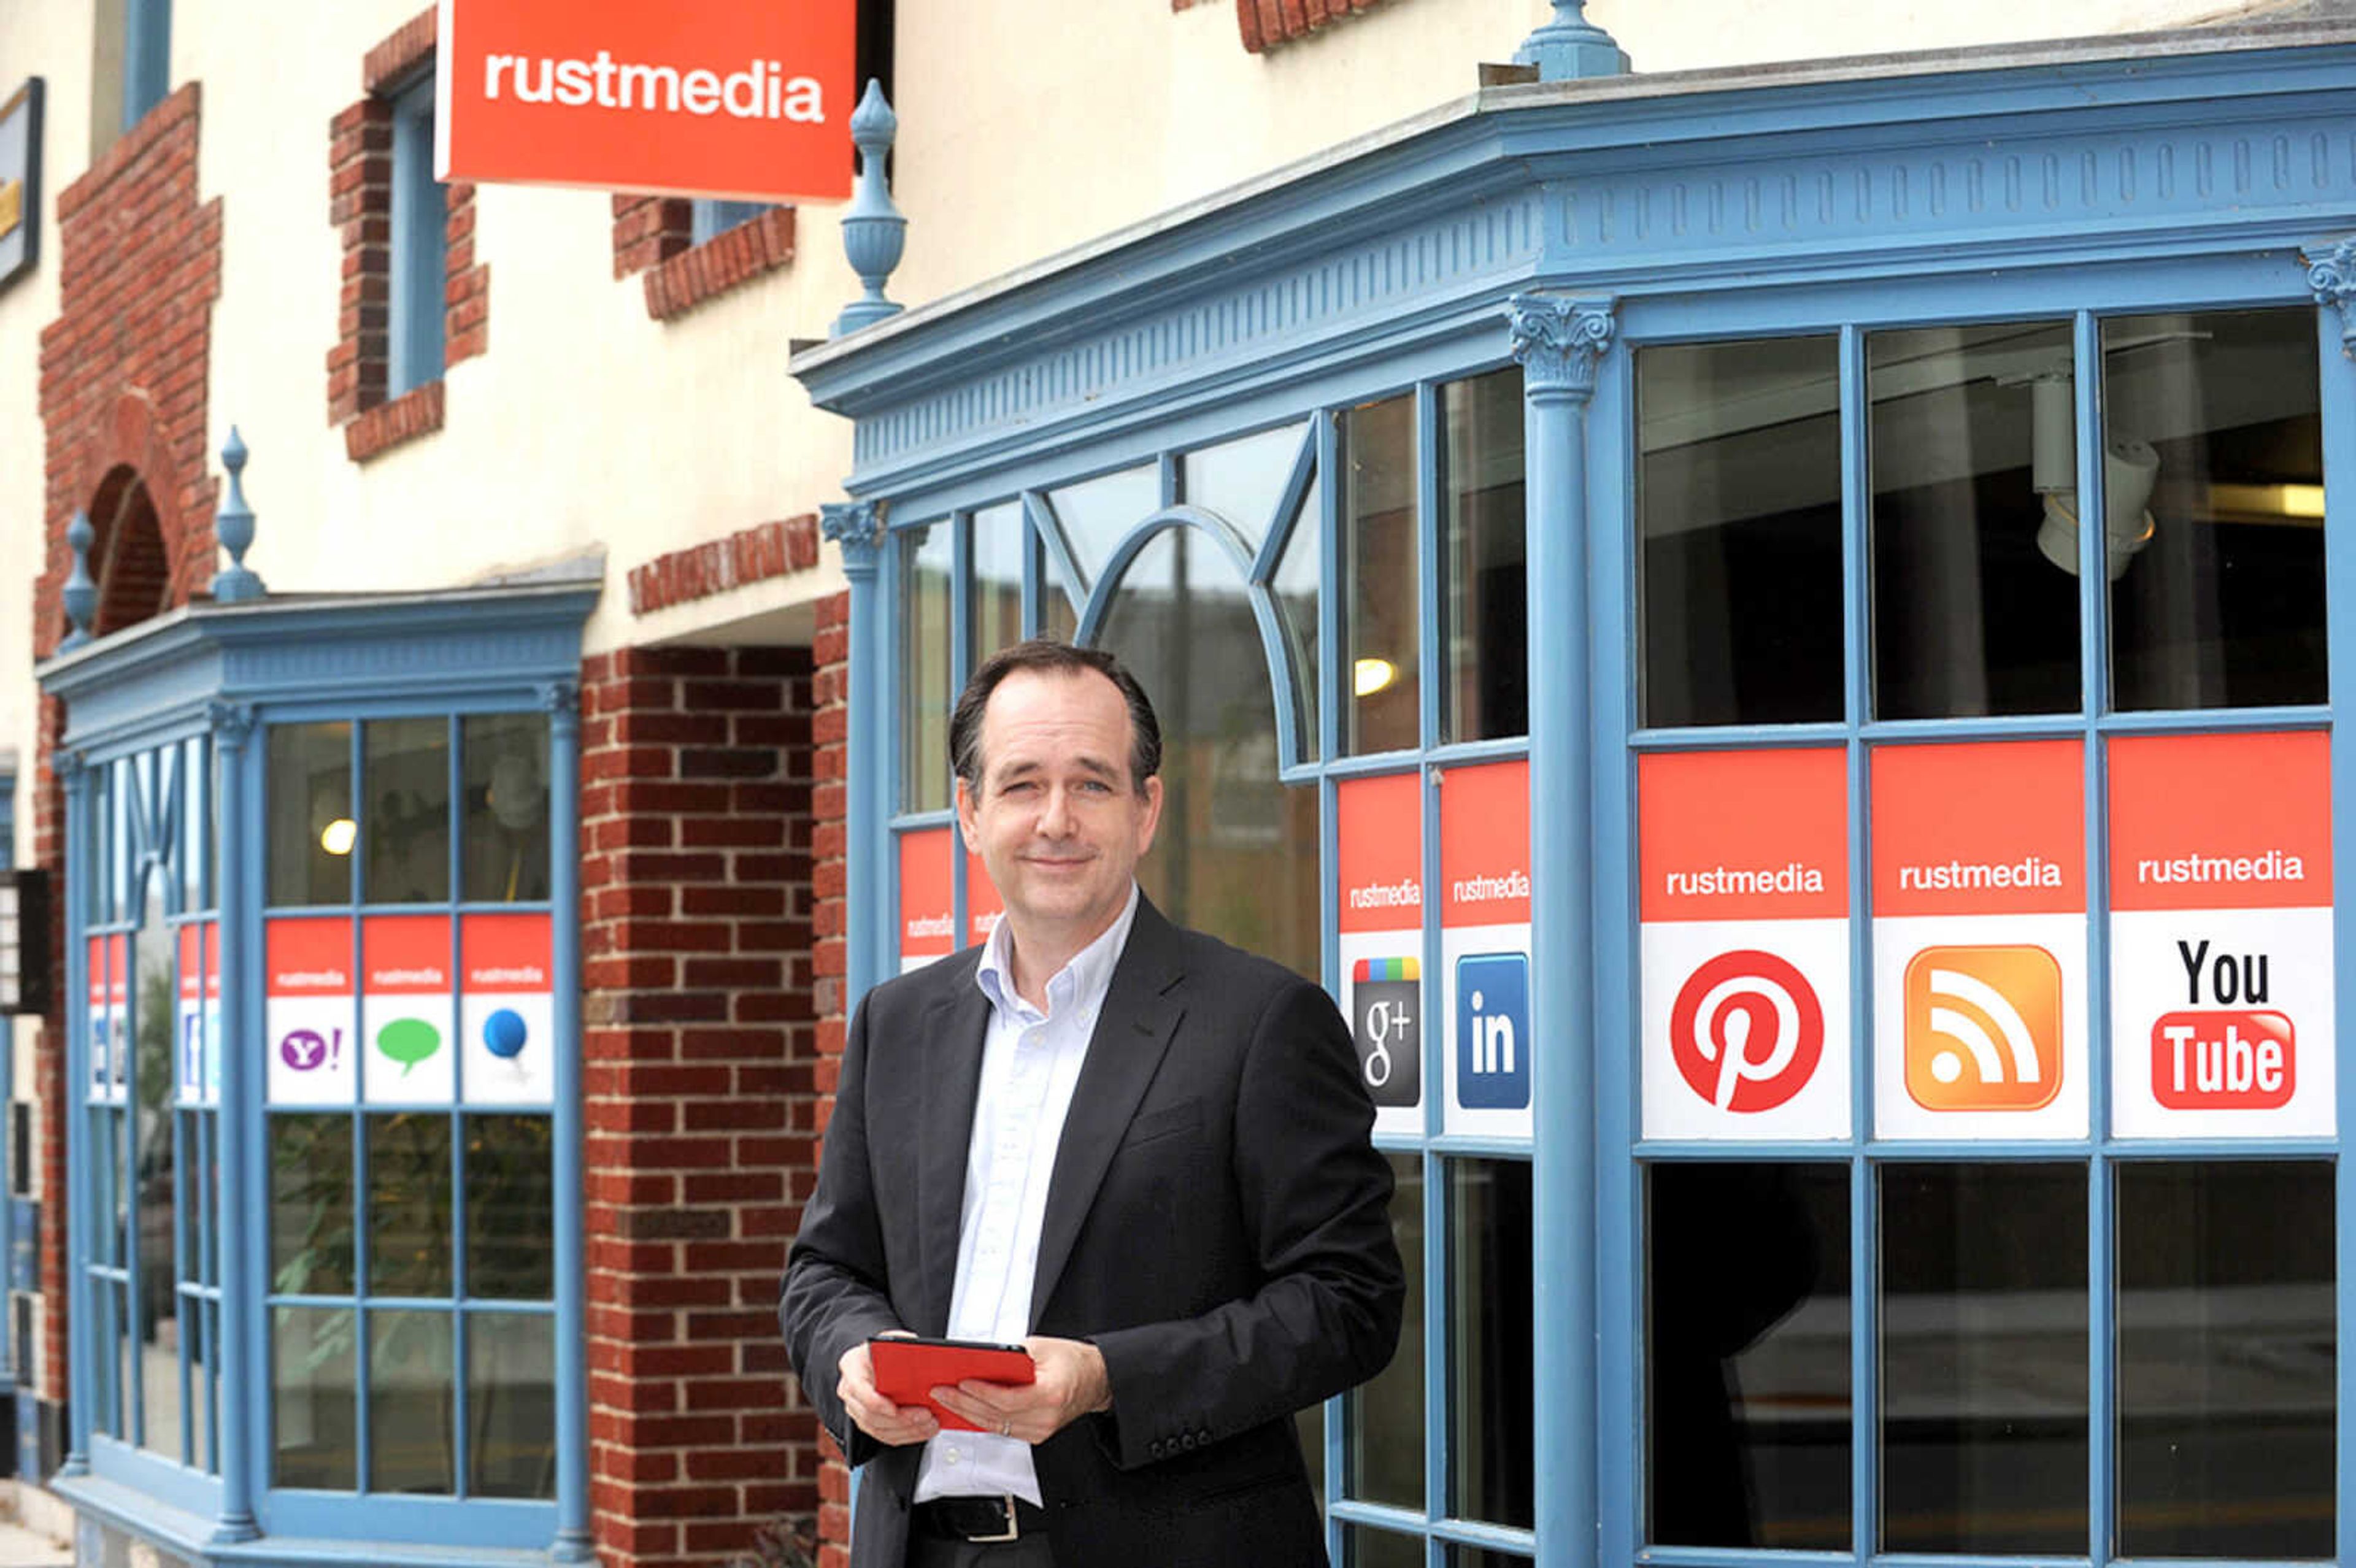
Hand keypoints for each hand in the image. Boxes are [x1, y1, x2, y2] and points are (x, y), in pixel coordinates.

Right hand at [837, 1333, 939, 1446]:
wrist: (873, 1359)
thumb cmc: (882, 1350)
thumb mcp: (891, 1339)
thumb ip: (901, 1344)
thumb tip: (916, 1350)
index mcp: (851, 1366)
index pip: (858, 1390)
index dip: (877, 1403)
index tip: (895, 1409)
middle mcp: (849, 1391)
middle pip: (870, 1414)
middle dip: (900, 1419)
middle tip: (925, 1415)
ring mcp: (856, 1409)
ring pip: (879, 1429)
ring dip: (907, 1430)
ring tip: (930, 1424)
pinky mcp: (867, 1422)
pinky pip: (885, 1435)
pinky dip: (906, 1436)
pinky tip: (923, 1430)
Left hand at [929, 1336, 1111, 1444]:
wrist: (1096, 1380)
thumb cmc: (1073, 1361)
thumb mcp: (1042, 1346)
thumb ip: (1013, 1355)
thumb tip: (980, 1360)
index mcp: (1050, 1394)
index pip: (1007, 1399)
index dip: (980, 1392)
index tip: (960, 1383)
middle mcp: (1045, 1417)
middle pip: (996, 1415)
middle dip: (964, 1403)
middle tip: (941, 1391)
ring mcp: (1041, 1430)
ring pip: (996, 1426)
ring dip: (968, 1414)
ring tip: (946, 1400)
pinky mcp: (1036, 1434)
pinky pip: (1003, 1429)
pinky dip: (982, 1419)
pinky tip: (965, 1410)